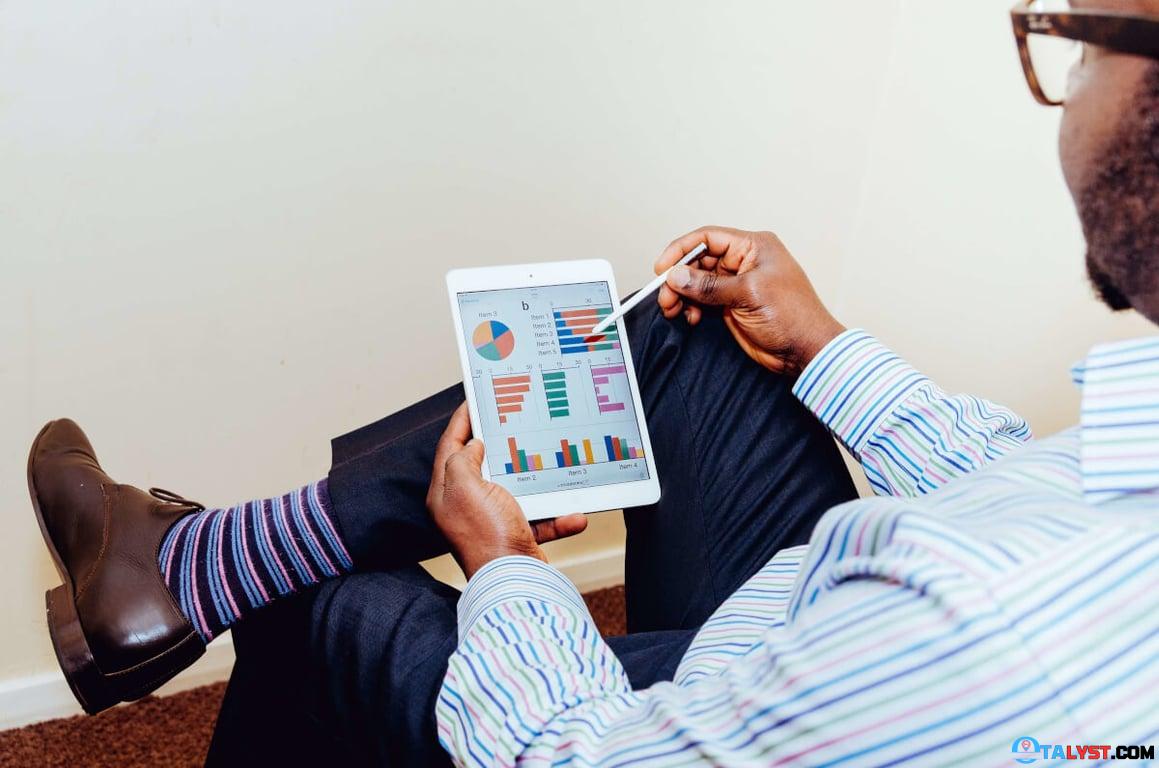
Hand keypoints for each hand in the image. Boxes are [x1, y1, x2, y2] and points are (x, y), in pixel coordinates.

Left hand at [427, 403, 588, 578]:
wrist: (513, 582)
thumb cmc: (486, 535)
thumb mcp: (465, 487)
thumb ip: (463, 460)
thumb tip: (474, 446)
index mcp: (446, 493)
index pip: (450, 447)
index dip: (461, 421)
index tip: (473, 400)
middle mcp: (465, 506)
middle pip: (481, 465)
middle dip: (500, 444)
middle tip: (513, 420)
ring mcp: (491, 521)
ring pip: (515, 489)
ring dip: (537, 481)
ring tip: (549, 460)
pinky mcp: (516, 536)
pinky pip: (540, 518)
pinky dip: (557, 516)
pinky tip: (574, 514)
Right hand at [656, 226, 845, 375]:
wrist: (806, 350)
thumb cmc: (793, 316)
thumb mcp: (748, 294)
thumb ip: (709, 286)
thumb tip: (677, 276)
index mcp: (753, 247)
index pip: (708, 238)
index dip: (682, 250)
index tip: (662, 268)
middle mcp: (743, 261)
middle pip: (698, 261)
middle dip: (679, 278)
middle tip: (666, 296)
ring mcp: (737, 284)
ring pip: (697, 282)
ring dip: (682, 295)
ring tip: (673, 309)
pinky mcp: (732, 305)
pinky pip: (703, 300)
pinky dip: (692, 307)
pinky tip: (691, 318)